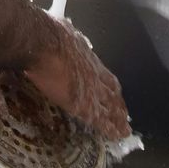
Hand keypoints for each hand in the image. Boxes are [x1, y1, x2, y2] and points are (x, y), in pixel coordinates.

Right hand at [23, 15, 130, 141]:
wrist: (43, 43)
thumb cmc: (48, 34)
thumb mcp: (64, 31)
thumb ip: (68, 38)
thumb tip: (65, 32)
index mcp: (89, 58)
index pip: (105, 75)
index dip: (111, 86)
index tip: (116, 93)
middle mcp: (95, 74)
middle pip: (112, 92)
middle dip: (119, 104)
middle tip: (125, 116)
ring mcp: (92, 90)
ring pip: (110, 108)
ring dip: (118, 119)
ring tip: (124, 129)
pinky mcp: (85, 104)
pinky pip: (101, 120)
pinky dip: (110, 129)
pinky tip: (116, 136)